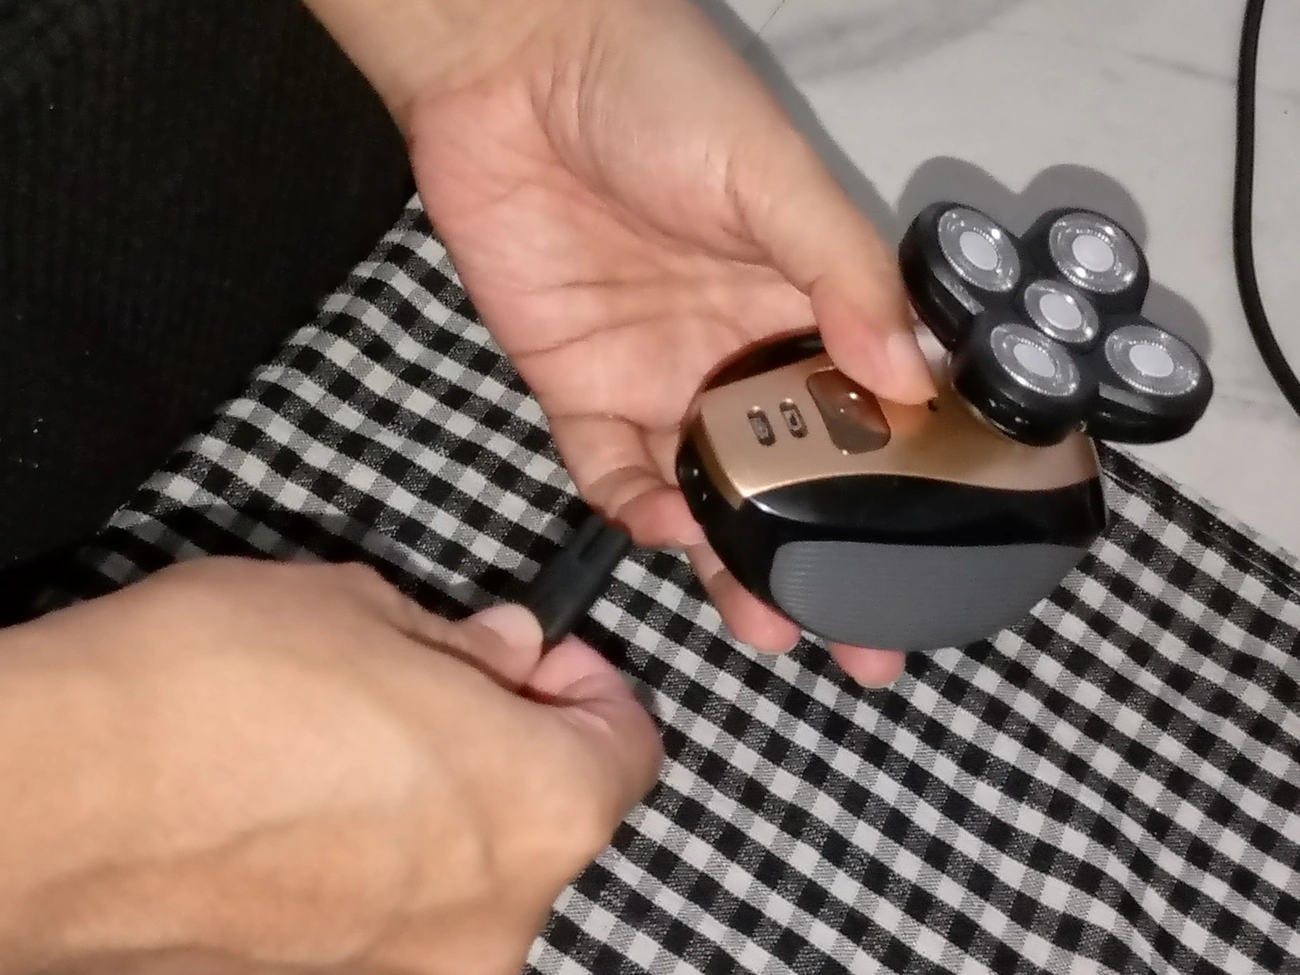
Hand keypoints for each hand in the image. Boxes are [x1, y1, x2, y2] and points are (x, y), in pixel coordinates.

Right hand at [0, 557, 659, 974]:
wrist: (44, 802)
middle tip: (449, 683)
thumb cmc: (217, 684)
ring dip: (451, 808)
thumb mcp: (363, 611)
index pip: (630, 751)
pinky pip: (396, 920)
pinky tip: (313, 808)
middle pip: (552, 820)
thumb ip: (464, 646)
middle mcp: (495, 921)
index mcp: (538, 810)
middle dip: (516, 745)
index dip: (594, 689)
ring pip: (472, 877)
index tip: (546, 657)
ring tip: (365, 744)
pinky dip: (386, 865)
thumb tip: (508, 654)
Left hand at [306, 0, 932, 686]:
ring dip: (735, 562)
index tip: (943, 568)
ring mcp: (659, 381)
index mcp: (805, 306)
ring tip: (769, 622)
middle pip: (791, 480)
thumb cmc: (661, 100)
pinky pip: (612, 475)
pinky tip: (668, 532)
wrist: (512, 67)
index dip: (902, 495)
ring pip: (707, 497)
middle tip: (861, 644)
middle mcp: (740, 358)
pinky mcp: (579, 391)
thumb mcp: (773, 175)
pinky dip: (638, 511)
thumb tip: (917, 382)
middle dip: (824, 561)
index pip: (869, 418)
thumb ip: (843, 274)